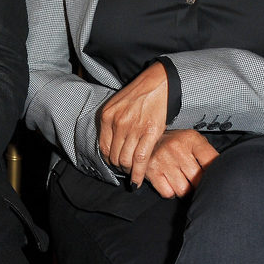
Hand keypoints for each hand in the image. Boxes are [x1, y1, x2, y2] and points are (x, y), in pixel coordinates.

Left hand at [98, 61, 167, 187]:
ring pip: (126, 160)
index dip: (109, 159)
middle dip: (120, 167)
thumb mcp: (118, 104)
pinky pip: (140, 159)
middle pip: (114, 156)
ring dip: (128, 171)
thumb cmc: (139, 93)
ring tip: (132, 173)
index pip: (104, 147)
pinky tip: (136, 181)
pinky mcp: (149, 132)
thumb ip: (112, 122)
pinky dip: (137, 174)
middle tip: (126, 169)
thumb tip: (112, 143)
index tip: (115, 163)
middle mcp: (118, 123)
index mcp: (107, 115)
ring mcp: (133, 128)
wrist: (159, 82)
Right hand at [144, 129, 218, 198]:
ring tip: (184, 182)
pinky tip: (171, 183)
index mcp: (191, 138)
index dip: (214, 173)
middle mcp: (176, 148)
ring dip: (185, 190)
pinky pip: (168, 193)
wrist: (150, 139)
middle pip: (197, 179)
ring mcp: (163, 160)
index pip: (211, 161)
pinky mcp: (151, 171)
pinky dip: (171, 192)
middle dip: (199, 184)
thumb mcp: (193, 140)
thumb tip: (222, 174)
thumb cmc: (177, 143)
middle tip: (197, 181)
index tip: (214, 177)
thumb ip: (207, 154)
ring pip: (183, 190)